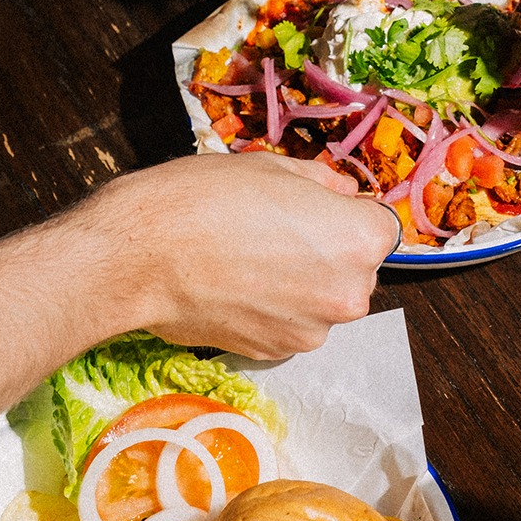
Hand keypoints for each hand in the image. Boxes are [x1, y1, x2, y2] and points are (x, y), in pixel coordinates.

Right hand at [91, 153, 399, 359]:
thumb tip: (344, 192)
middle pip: (356, 268)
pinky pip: (292, 324)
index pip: (382, 228)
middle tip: (276, 231)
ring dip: (301, 284)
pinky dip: (274, 309)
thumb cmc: (204, 200)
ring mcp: (314, 330)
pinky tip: (236, 285)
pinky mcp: (277, 353)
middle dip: (328, 251)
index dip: (350, 215)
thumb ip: (323, 183)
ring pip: (322, 299)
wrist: (139, 257)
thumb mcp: (273, 168)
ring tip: (249, 259)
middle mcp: (349, 293)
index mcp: (359, 240)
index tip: (319, 211)